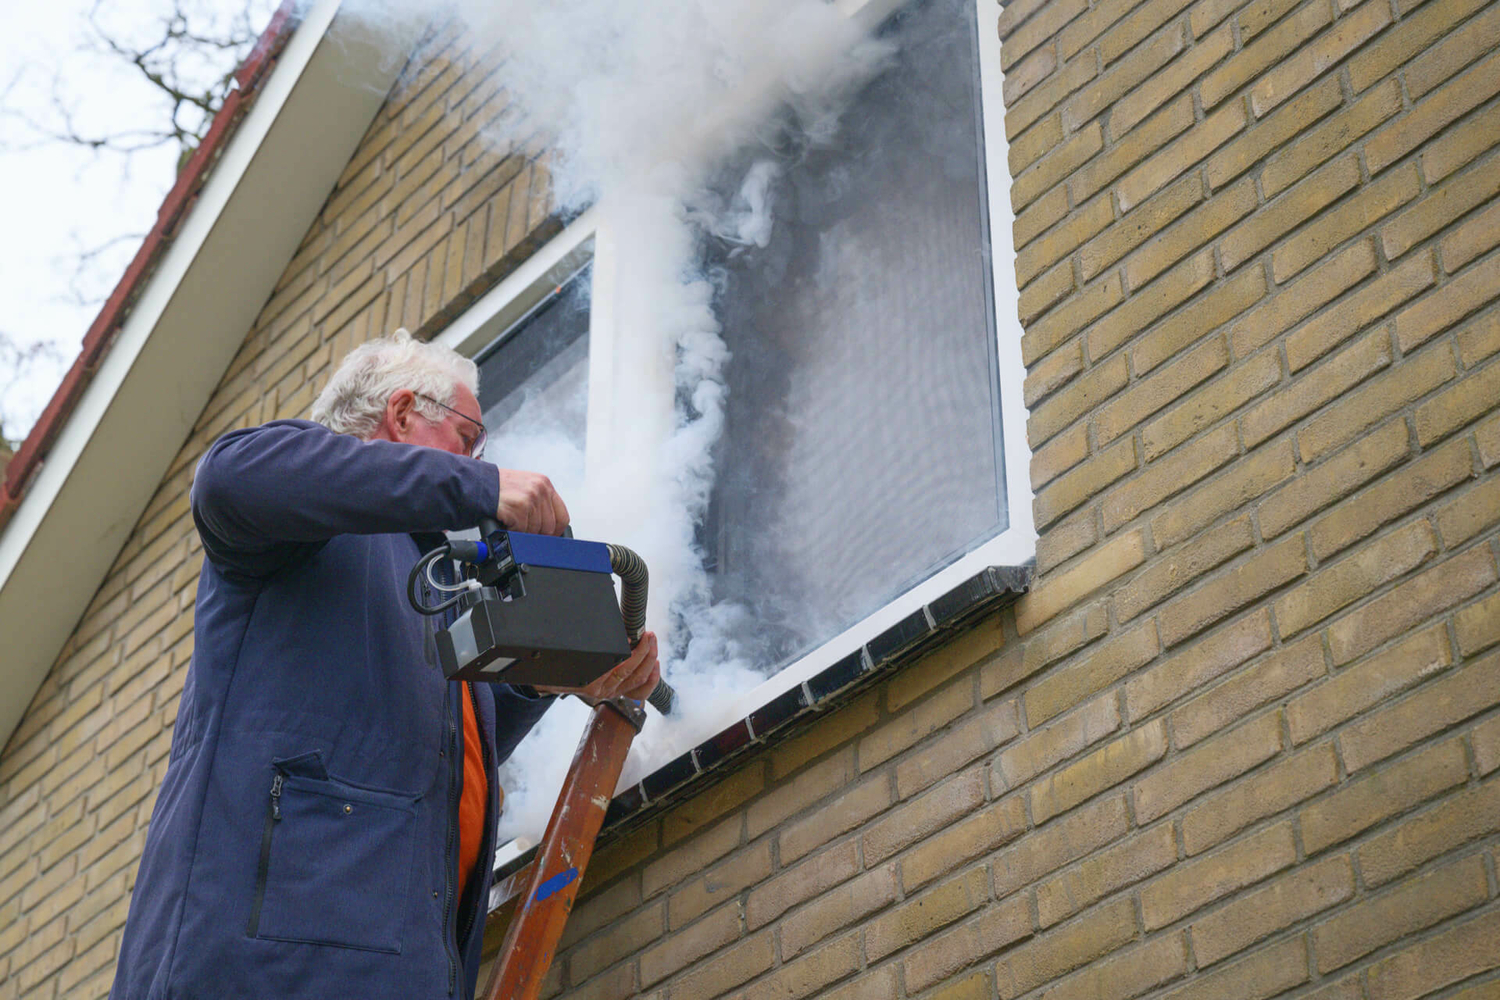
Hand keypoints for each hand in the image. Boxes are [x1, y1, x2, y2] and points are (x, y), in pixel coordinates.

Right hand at [495, 469, 569, 535]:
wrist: (478, 484)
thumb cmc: (499, 487)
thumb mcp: (526, 487)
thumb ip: (540, 501)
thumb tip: (549, 524)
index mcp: (544, 484)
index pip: (562, 515)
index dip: (557, 531)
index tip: (550, 536)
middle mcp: (540, 489)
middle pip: (549, 526)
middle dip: (537, 534)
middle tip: (525, 531)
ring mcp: (530, 498)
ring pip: (535, 530)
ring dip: (522, 531)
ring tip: (513, 522)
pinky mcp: (519, 508)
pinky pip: (522, 530)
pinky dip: (513, 531)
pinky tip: (507, 522)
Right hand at [536, 632, 659, 702]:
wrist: (552, 681)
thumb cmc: (560, 664)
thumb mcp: (569, 652)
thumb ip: (587, 645)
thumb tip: (595, 624)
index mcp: (590, 681)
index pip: (615, 665)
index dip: (629, 650)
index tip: (633, 636)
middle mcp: (603, 689)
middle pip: (631, 672)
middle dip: (644, 651)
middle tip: (649, 634)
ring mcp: (612, 693)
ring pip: (639, 679)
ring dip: (650, 659)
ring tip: (652, 642)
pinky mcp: (618, 693)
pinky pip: (640, 692)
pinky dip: (652, 679)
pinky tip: (656, 664)